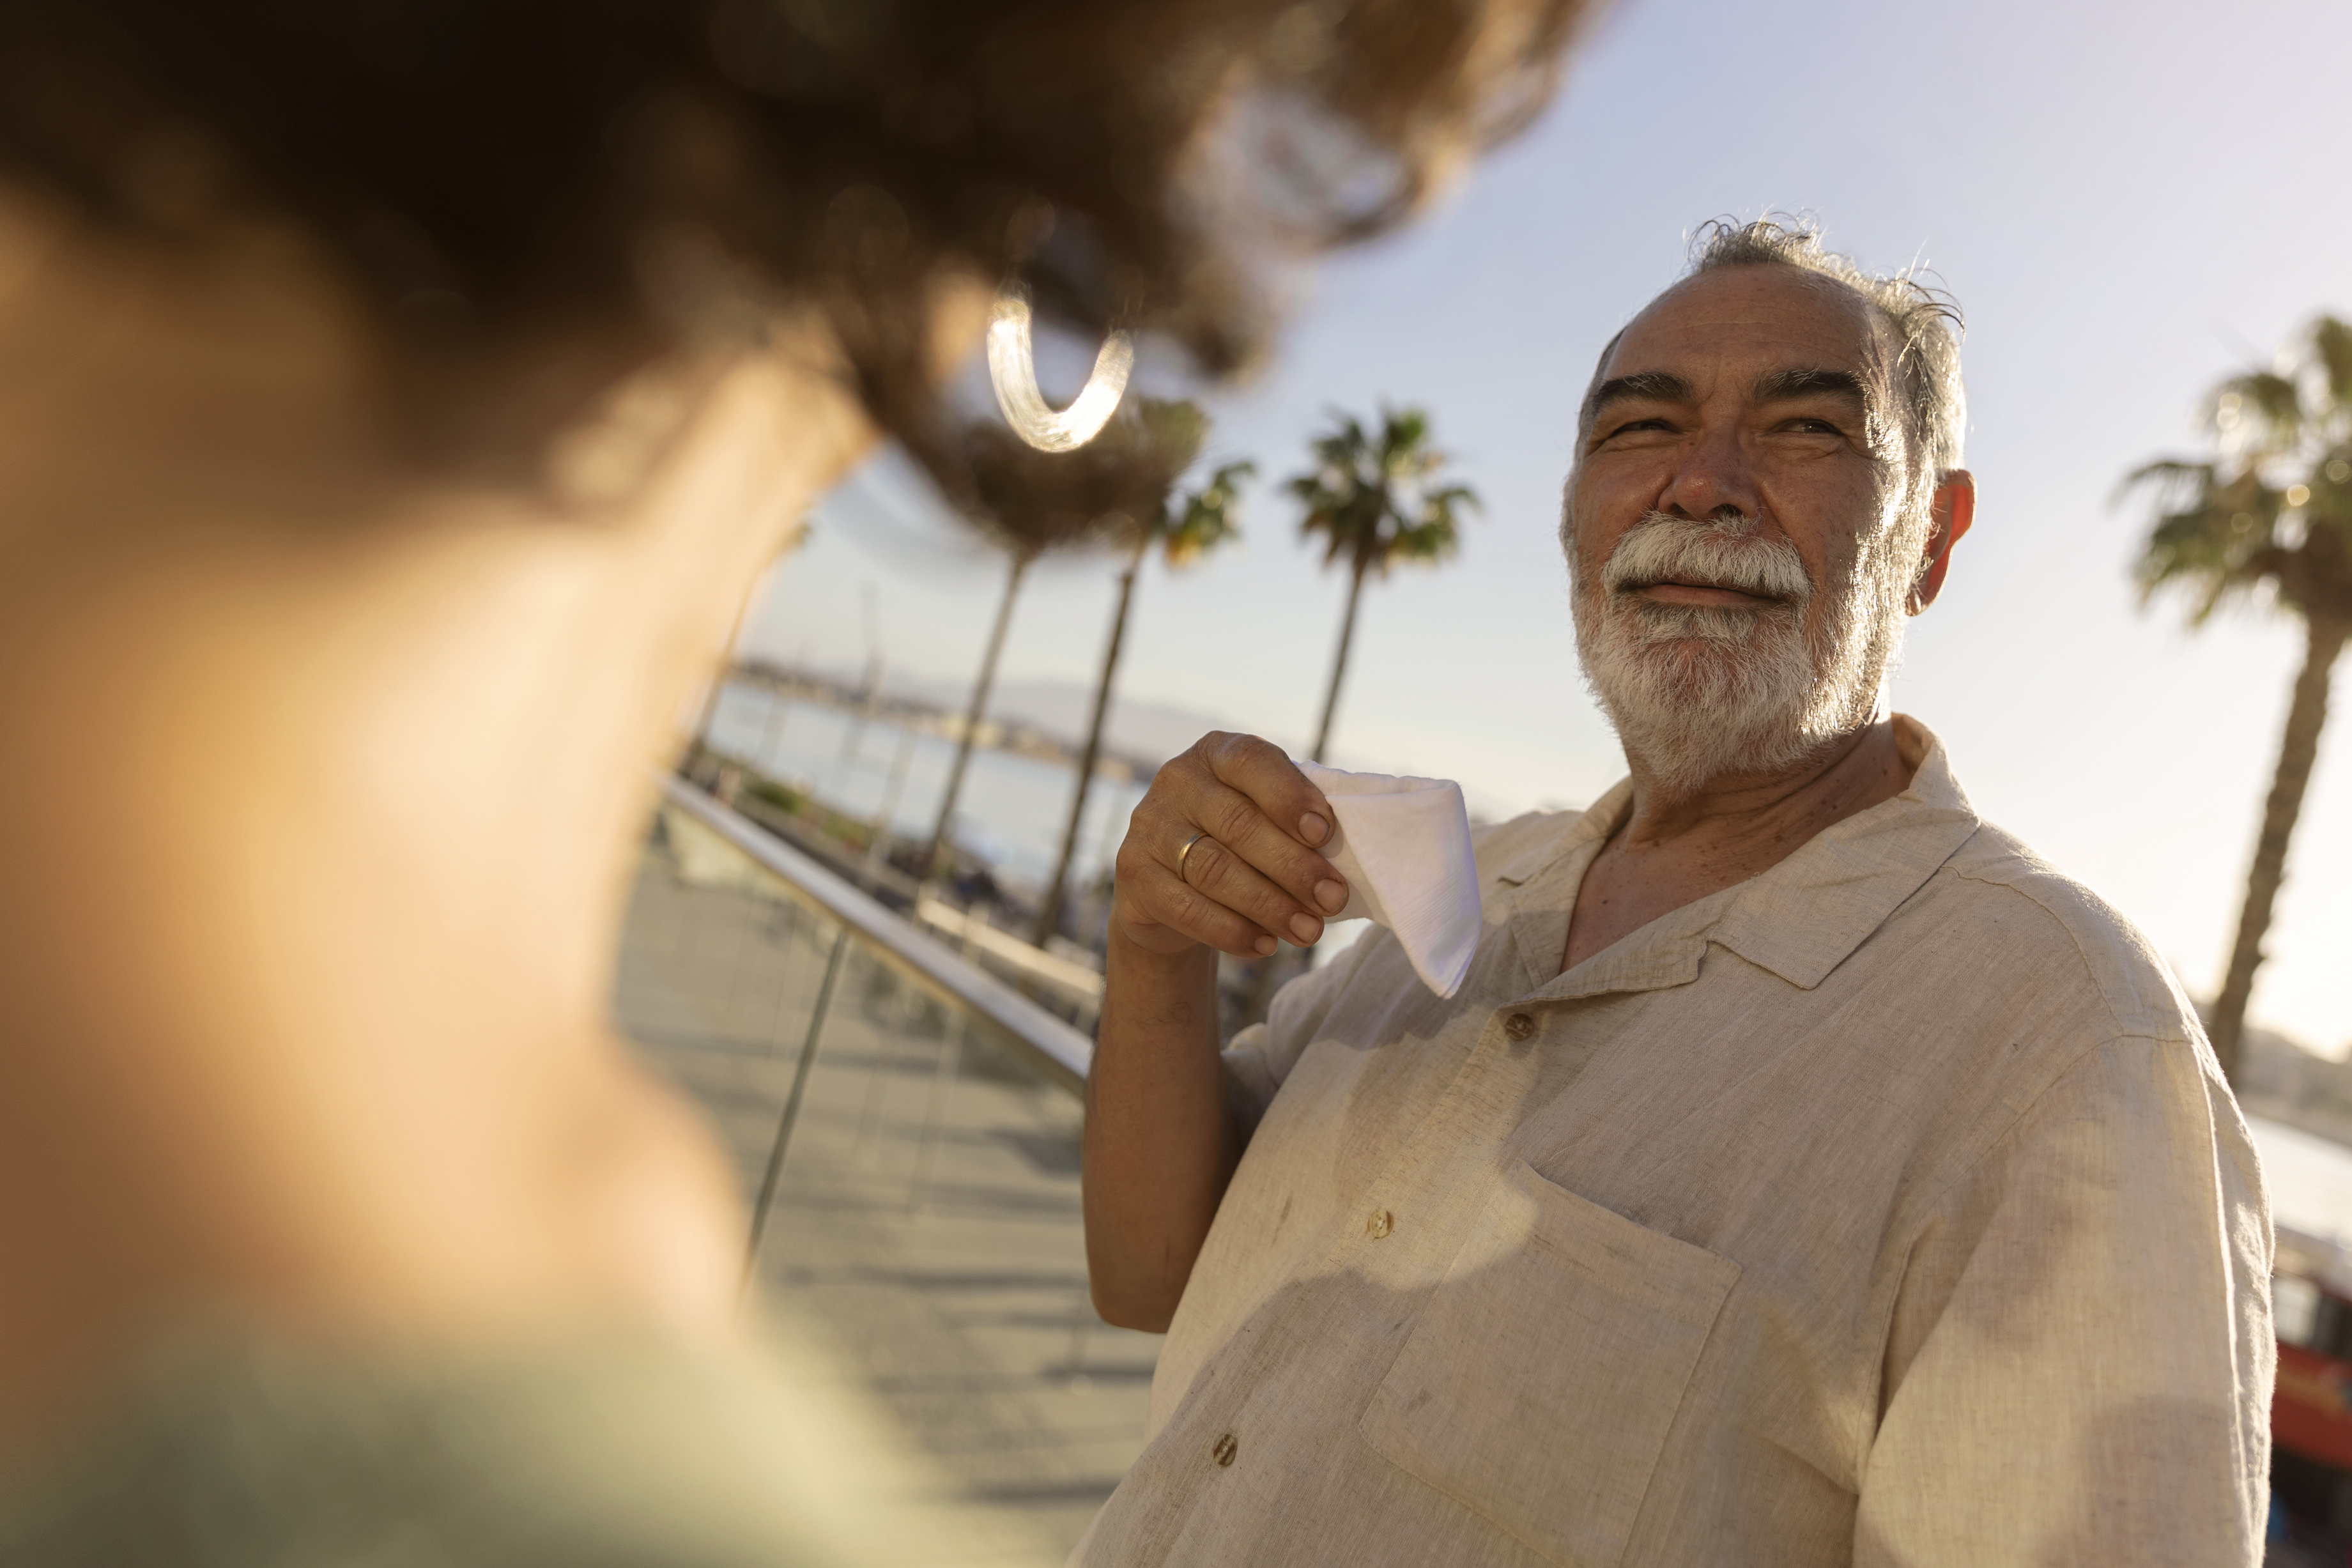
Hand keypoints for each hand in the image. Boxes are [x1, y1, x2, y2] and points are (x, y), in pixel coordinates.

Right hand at [1112, 732, 1349, 959]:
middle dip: (1293, 867)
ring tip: (1308, 931)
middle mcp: (1176, 780)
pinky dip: (1230, 930)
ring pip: (1214, 869)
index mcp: (1215, 753)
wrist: (1171, 885)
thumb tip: (1341, 852)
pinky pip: (1185, 907)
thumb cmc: (1238, 843)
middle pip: (1238, 825)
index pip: (1250, 761)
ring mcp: (1148, 825)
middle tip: (1332, 899)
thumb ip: (1293, 821)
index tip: (1325, 833)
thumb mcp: (1263, 815)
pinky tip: (1264, 945)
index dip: (1289, 796)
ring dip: (1269, 905)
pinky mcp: (1133, 873)